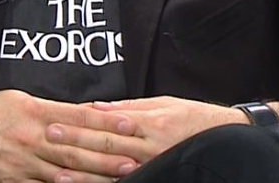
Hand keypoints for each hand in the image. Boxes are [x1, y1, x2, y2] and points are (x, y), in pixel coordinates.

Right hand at [0, 89, 141, 182]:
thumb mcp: (19, 100)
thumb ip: (50, 108)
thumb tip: (81, 113)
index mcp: (36, 112)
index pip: (79, 116)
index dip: (106, 121)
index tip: (130, 123)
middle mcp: (33, 137)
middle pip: (78, 146)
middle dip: (109, 152)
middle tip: (136, 155)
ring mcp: (24, 162)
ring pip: (66, 170)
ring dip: (96, 174)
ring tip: (121, 175)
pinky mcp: (14, 181)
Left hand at [46, 96, 246, 166]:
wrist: (230, 140)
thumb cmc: (194, 118)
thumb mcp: (163, 104)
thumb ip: (128, 107)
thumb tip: (95, 106)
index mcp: (148, 122)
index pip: (106, 122)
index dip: (79, 123)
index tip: (55, 120)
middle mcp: (149, 145)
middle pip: (105, 145)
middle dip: (75, 143)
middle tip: (48, 138)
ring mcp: (153, 166)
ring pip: (112, 171)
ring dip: (84, 173)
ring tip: (58, 175)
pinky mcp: (158, 178)